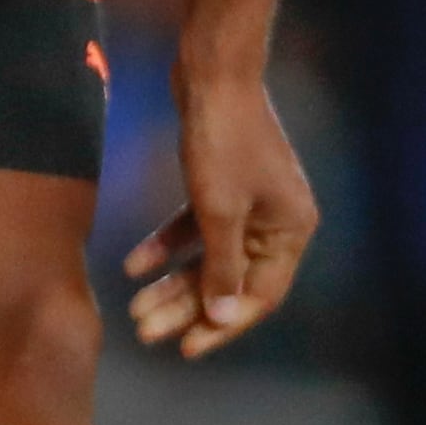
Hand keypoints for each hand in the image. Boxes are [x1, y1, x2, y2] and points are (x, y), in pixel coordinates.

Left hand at [123, 59, 315, 359]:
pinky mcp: (222, 185)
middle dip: (187, 307)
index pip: (260, 295)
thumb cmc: (223, 144)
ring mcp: (249, 203)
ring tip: (135, 308)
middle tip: (146, 332)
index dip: (223, 325)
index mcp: (290, 231)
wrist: (214, 75)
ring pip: (208, 256)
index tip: (186, 348)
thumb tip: (223, 316)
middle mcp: (276, 221)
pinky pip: (196, 227)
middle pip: (229, 279)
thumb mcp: (220, 212)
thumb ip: (222, 268)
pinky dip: (168, 245)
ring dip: (173, 282)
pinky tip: (135, 264)